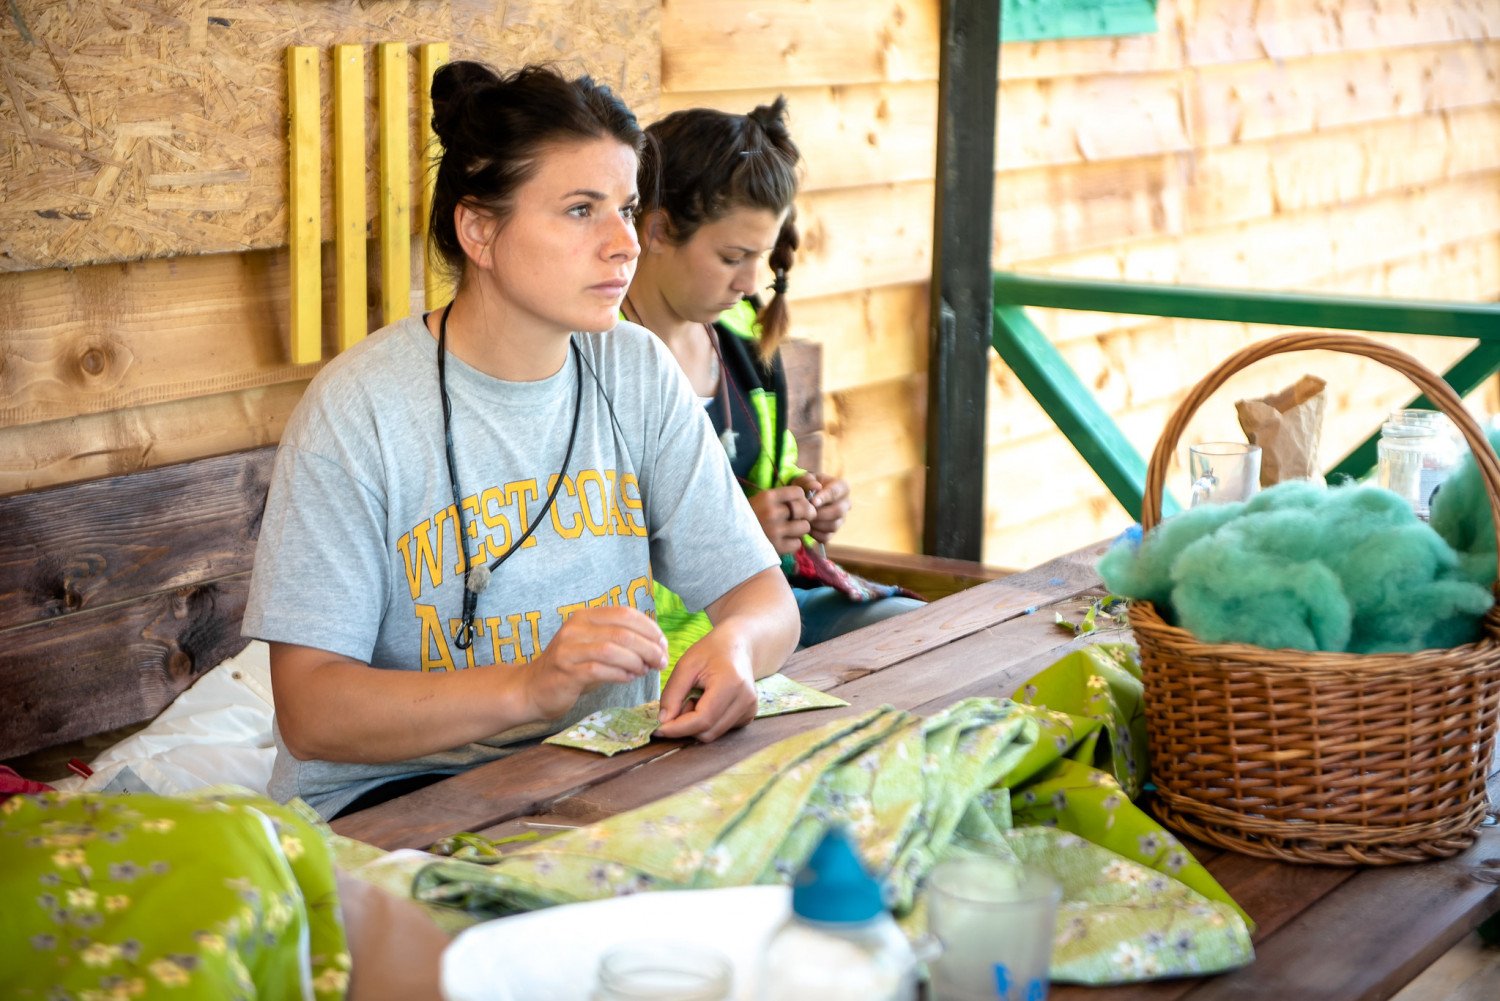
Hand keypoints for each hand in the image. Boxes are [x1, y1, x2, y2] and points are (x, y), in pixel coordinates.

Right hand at [521, 606, 666, 719]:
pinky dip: (620, 674)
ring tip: (645, 671)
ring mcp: (569, 649)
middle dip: (649, 647)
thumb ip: (621, 641)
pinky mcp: (566, 671)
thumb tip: (657, 646)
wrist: (532, 688)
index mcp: (585, 616)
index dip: (649, 628)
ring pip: (613, 650)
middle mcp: (575, 628)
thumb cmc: (572, 668)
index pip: (625, 613)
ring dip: (636, 661)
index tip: (663, 644)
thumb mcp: (595, 646)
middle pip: (623, 632)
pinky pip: (600, 669)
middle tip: (661, 662)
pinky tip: (629, 678)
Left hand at [655, 627, 757, 741]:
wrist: (737, 645)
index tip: (658, 729)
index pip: (703, 719)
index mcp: (731, 684)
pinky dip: (707, 723)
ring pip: (714, 734)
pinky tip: (707, 703)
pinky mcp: (749, 715)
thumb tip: (663, 722)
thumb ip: (672, 694)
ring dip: (696, 724)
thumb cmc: (710, 651)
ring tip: (695, 699)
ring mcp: (750, 709)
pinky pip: (721, 730)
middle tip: (680, 703)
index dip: (678, 728)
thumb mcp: (685, 666)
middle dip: (686, 725)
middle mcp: (745, 700)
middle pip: (708, 732)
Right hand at [748, 485, 816, 554]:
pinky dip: (793, 542)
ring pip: (804, 527)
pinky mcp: (776, 547)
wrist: (728, 537)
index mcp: (767, 497)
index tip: (796, 503)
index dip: (801, 498)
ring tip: (790, 529)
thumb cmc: (748, 516)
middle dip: (806, 513)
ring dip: (800, 529)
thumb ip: (781, 499)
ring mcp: (775, 531)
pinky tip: (784, 540)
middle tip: (801, 517)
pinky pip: (797, 543)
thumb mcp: (760, 500)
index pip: (799, 492)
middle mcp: (772, 512)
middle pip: (805, 509)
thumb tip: (807, 499)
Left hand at [792, 472, 850, 543]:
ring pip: (833, 526)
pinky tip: (806, 527)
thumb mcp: (805, 479)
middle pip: (838, 511)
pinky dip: (814, 534)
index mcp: (842, 487)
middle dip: (820, 513)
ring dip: (816, 524)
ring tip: (805, 519)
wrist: (805, 497)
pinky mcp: (834, 531)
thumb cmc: (806, 485)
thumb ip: (808, 481)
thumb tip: (816, 487)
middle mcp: (846, 504)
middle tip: (806, 513)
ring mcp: (841, 519)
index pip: (835, 492)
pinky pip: (826, 537)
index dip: (824, 498)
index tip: (812, 502)